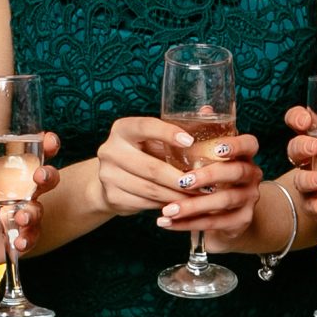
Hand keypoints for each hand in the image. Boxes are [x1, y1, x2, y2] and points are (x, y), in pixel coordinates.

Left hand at [0, 138, 60, 270]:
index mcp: (8, 178)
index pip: (31, 158)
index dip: (45, 147)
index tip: (49, 140)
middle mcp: (21, 195)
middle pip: (45, 181)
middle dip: (48, 176)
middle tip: (39, 176)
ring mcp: (24, 216)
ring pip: (38, 210)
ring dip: (33, 213)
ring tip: (21, 218)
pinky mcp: (23, 237)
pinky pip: (32, 237)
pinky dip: (28, 239)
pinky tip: (19, 242)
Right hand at [95, 116, 260, 236]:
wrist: (111, 178)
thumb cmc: (142, 153)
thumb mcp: (154, 139)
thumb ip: (178, 127)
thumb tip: (208, 111)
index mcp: (123, 129)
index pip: (145, 127)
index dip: (167, 133)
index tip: (190, 141)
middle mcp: (110, 150)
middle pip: (151, 167)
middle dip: (181, 179)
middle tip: (206, 186)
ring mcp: (108, 175)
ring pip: (150, 189)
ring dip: (177, 196)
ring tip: (198, 198)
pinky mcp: (112, 196)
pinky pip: (145, 203)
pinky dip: (166, 205)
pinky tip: (181, 205)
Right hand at [286, 105, 316, 236]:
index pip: (304, 125)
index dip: (297, 118)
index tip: (304, 120)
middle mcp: (315, 162)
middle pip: (295, 149)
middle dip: (300, 146)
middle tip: (315, 146)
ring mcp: (312, 186)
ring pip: (299, 179)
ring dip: (309, 178)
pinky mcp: (314, 208)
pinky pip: (311, 205)